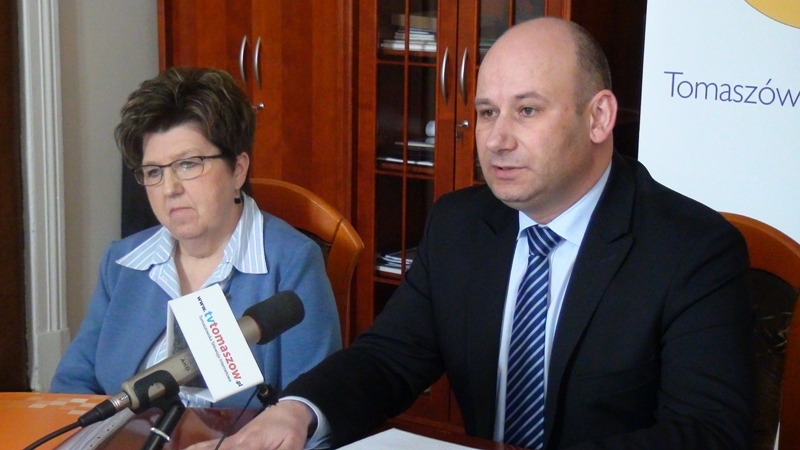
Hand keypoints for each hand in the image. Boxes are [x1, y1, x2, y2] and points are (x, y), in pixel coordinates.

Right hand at [185, 400, 314, 449]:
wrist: (289, 410)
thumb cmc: (291, 428)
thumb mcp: (292, 445)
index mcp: (251, 444)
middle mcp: (237, 441)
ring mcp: (233, 440)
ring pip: (209, 447)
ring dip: (197, 449)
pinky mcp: (233, 440)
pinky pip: (211, 445)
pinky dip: (198, 447)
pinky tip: (186, 449)